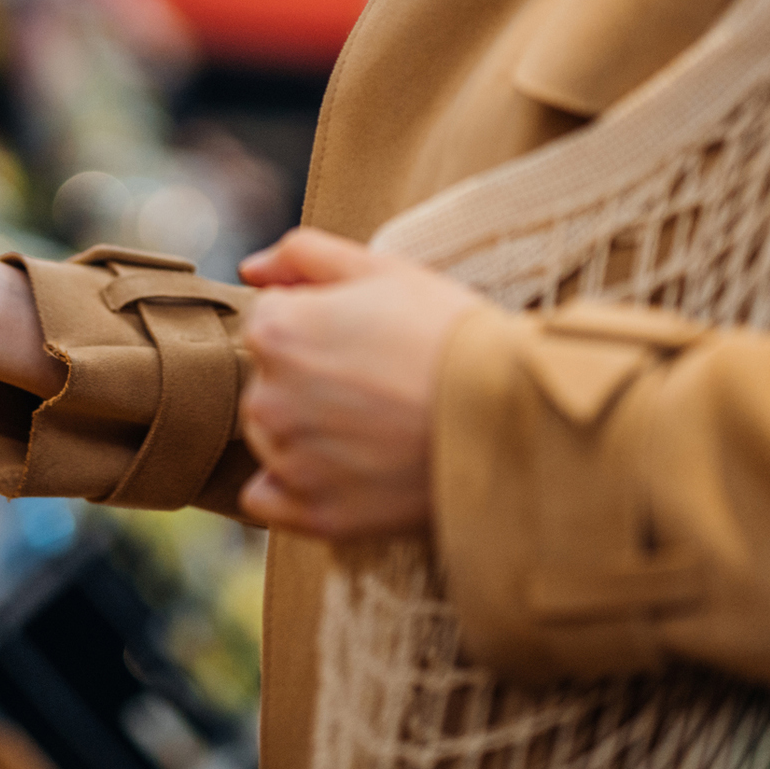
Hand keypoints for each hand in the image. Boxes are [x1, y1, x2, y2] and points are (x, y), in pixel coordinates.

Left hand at [233, 228, 483, 539]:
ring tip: (377, 428)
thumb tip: (252, 270)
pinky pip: (270, 499)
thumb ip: (304, 255)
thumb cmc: (453, 336)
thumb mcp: (384, 270)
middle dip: (309, 382)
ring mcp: (291, 461)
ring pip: (271, 440)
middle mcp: (267, 399)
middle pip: (269, 384)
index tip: (366, 340)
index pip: (271, 324)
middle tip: (378, 385)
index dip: (321, 326)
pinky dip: (296, 489)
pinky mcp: (317, 513)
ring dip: (307, 434)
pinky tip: (344, 474)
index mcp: (275, 333)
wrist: (517, 415)